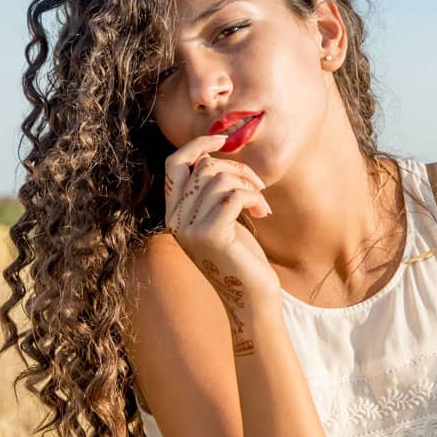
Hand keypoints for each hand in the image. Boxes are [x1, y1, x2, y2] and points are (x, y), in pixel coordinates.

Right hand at [164, 133, 280, 309]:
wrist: (250, 297)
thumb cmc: (241, 255)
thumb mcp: (220, 217)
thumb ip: (211, 190)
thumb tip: (215, 151)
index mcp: (174, 213)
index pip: (174, 164)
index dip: (198, 145)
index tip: (224, 139)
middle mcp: (176, 220)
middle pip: (204, 167)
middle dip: (237, 168)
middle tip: (257, 186)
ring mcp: (190, 229)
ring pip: (220, 179)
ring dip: (249, 185)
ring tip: (260, 204)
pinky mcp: (211, 236)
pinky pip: (233, 195)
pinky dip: (254, 197)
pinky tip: (262, 212)